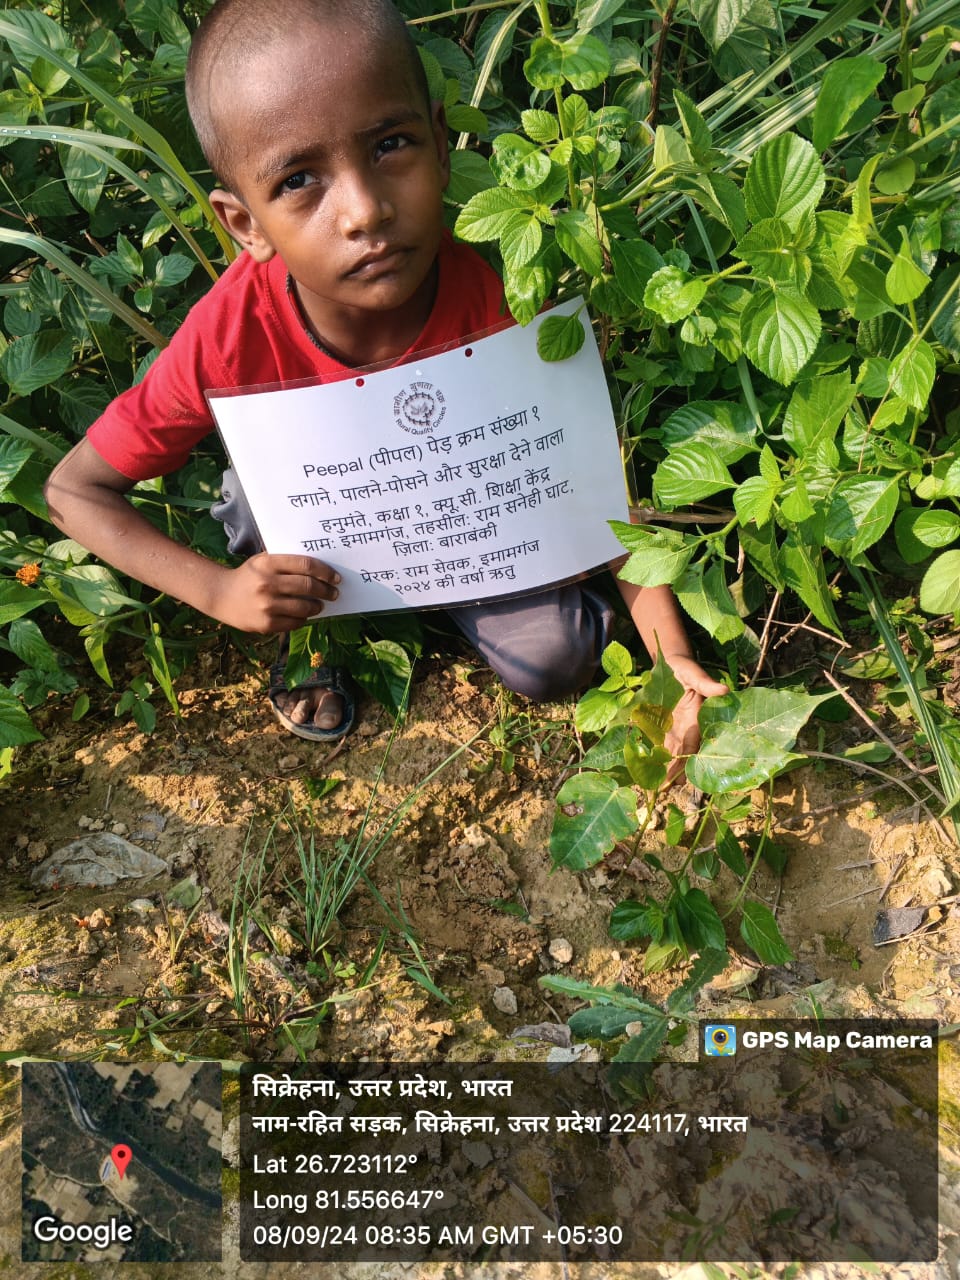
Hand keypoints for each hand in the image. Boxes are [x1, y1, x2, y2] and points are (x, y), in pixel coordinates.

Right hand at [209, 553, 340, 632]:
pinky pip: (295, 622)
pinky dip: (303, 619)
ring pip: (305, 607)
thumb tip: (320, 571)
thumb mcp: (262, 561)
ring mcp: (267, 605)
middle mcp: (268, 584)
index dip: (326, 572)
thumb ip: (286, 563)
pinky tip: (303, 615)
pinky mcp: (266, 624)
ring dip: (317, 607)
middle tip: (333, 593)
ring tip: (319, 605)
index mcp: (268, 564)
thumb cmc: (248, 576)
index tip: (335, 578)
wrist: (220, 595)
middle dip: (326, 591)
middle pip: (309, 586)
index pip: (306, 565)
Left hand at [661, 655, 727, 784]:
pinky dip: (657, 757)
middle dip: (676, 771)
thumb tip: (723, 690)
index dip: (687, 760)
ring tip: (657, 785)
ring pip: (673, 753)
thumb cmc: (685, 668)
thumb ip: (705, 683)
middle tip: (665, 788)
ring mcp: (677, 728)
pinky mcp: (666, 726)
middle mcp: (688, 727)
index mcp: (697, 718)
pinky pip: (662, 745)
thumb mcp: (694, 673)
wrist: (672, 663)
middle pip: (684, 754)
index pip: (694, 744)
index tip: (680, 776)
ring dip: (666, 768)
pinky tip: (648, 770)